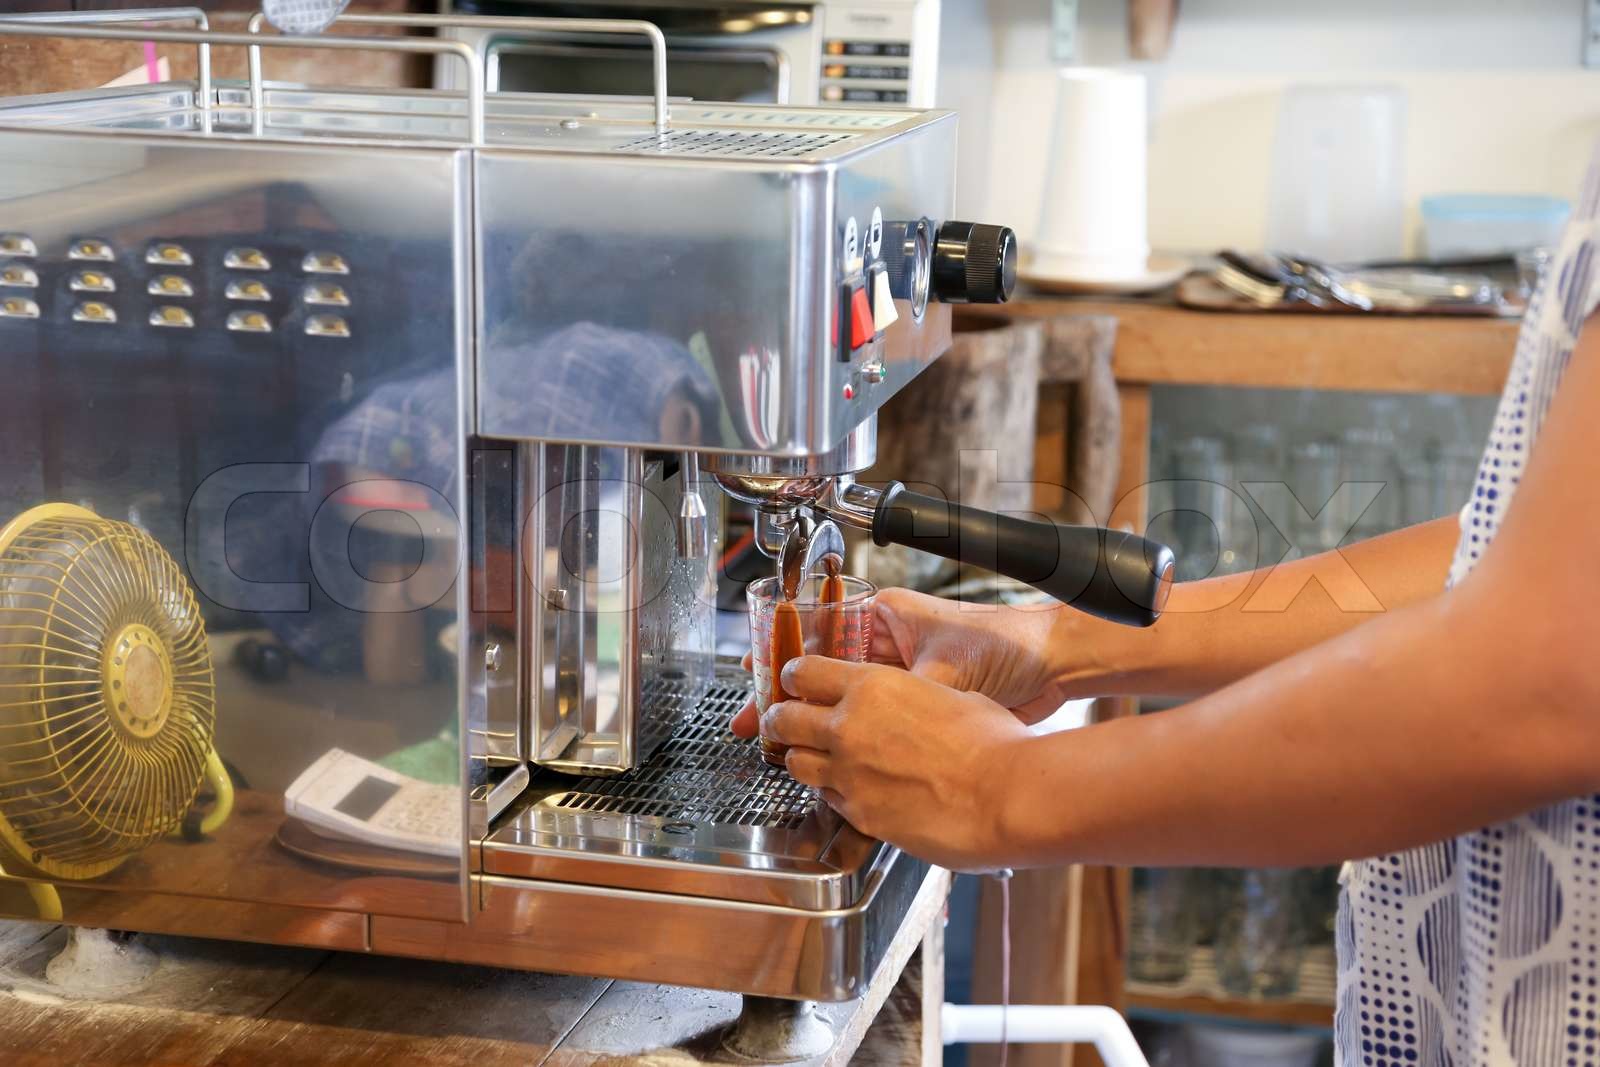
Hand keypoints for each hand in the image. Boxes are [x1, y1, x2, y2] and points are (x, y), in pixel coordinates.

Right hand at [730, 587, 1080, 737]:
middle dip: (786, 695)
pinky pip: (869, 719)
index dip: (782, 655)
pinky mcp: (916, 703)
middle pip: (821, 668)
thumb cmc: (1009, 645)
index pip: (818, 630)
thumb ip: (903, 696)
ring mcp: (900, 674)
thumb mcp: (943, 668)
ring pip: (841, 697)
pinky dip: (847, 735)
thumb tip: (867, 726)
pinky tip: (828, 755)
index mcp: (886, 615)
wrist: (1055, 666)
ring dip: (813, 719)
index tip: (754, 676)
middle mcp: (887, 642)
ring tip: (779, 743)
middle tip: (754, 720)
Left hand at [762, 655, 1031, 869]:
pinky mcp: (859, 815)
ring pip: (795, 763)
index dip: (795, 677)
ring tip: (813, 758)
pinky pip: (828, 800)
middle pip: (784, 718)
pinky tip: (853, 791)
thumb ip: (913, 696)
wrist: (1006, 795)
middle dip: (781, 718)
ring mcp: (849, 774)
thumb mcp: (949, 694)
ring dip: (801, 758)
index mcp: (871, 686)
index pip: (804, 671)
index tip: (795, 681)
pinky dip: (833, 793)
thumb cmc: (992, 743)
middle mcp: (848, 727)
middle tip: (785, 721)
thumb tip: (913, 702)